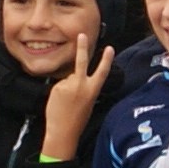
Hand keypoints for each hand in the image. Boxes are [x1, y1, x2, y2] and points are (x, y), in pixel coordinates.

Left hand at [41, 46, 114, 160]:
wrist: (63, 132)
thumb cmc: (76, 120)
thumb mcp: (87, 102)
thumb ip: (83, 88)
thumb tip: (75, 77)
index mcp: (92, 91)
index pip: (102, 72)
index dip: (106, 60)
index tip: (110, 48)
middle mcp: (81, 86)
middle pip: (81, 62)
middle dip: (82, 47)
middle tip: (81, 35)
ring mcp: (68, 85)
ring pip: (68, 79)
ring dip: (67, 88)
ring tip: (67, 104)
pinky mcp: (57, 88)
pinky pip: (59, 85)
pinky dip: (59, 92)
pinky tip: (60, 103)